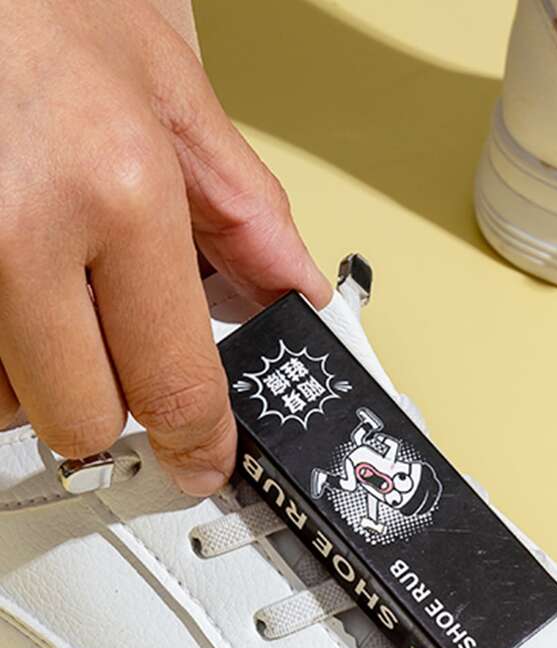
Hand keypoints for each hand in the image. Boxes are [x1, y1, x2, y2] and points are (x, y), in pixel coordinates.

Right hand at [0, 0, 330, 494]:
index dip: (199, 444)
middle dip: (111, 400)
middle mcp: (18, 233)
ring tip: (45, 279)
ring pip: (7, 401)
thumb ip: (243, 209)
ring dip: (36, 368)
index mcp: (115, 190)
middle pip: (84, 422)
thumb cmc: (29, 1)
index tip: (204, 462)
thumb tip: (297, 293)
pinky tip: (7, 284)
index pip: (175, 386)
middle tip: (116, 351)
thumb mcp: (164, 87)